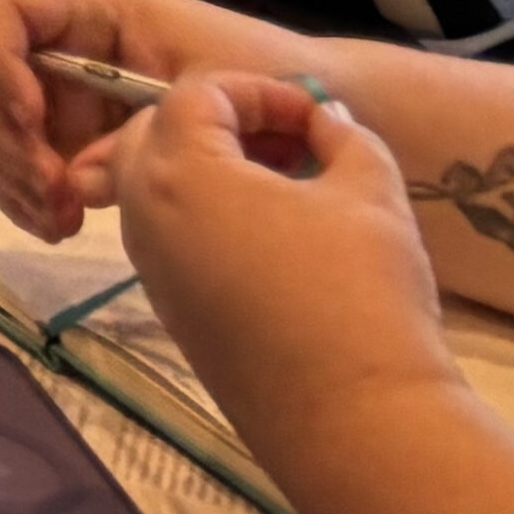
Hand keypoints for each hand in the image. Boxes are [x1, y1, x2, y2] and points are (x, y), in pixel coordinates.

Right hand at [0, 0, 331, 238]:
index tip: (29, 119)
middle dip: (8, 139)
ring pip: (1, 127)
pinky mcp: (76, 138)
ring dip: (16, 176)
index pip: (7, 10)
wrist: (316, 105)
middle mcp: (67, 46)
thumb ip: (146, 132)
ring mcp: (66, 94)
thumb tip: (79, 183)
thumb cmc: (272, 76)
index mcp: (96, 11)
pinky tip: (60, 227)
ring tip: (60, 222)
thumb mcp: (215, 92)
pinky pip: (27, 164)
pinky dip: (30, 198)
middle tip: (52, 194)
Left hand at [114, 75, 459, 439]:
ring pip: (158, 188)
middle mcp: (142, 214)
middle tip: (292, 142)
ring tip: (291, 186)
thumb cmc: (361, 292)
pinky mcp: (172, 314)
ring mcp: (151, 269)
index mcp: (177, 171)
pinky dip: (209, 219)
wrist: (356, 421)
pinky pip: (172, 240)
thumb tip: (322, 119)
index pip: (195, 94)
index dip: (258, 91)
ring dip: (213, 171)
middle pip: (158, 133)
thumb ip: (344, 137)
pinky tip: (277, 239)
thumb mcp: (371, 193)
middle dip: (221, 123)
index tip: (313, 115)